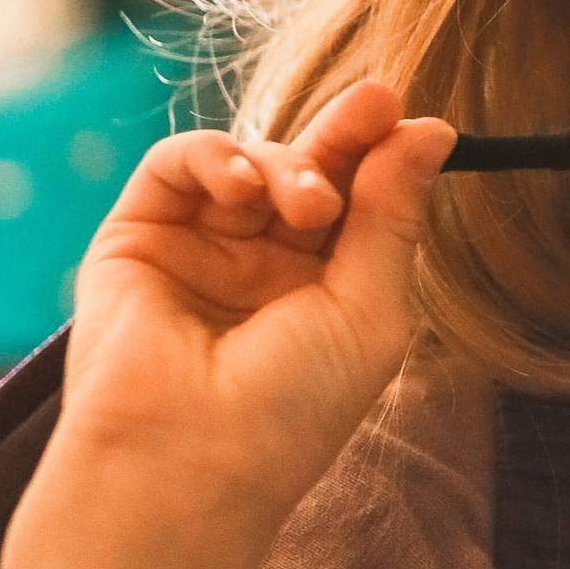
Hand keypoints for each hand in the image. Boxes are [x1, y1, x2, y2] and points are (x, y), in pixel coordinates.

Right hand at [57, 82, 454, 527]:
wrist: (185, 466)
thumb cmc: (289, 411)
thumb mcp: (370, 309)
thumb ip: (392, 215)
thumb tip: (433, 129)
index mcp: (321, 289)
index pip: (355, 199)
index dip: (380, 152)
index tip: (412, 116)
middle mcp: (259, 266)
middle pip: (306, 167)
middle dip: (343, 134)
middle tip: (376, 102)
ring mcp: (198, 248)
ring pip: (249, 161)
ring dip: (287, 163)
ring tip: (309, 206)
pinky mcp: (136, 237)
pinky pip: (176, 164)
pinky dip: (214, 156)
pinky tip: (242, 186)